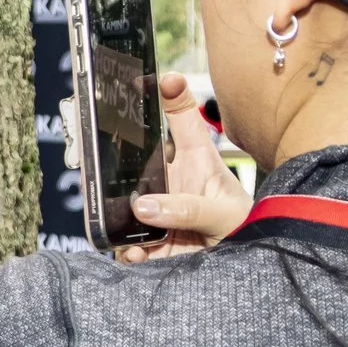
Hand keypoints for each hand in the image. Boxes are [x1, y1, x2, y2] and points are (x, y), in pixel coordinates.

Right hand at [119, 72, 252, 263]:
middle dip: (111, 159)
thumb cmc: (247, 231)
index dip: (170, 95)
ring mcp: (157, 214)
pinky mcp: (149, 246)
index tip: (155, 76)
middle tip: (100, 159)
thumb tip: (144, 206)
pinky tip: (135, 254)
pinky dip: (124, 250)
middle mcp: (171, 184)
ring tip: (128, 218)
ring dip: (115, 209)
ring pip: (121, 202)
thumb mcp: (226, 215)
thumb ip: (190, 208)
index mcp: (195, 164)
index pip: (182, 122)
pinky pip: (124, 245)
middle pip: (134, 161)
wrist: (247, 271)